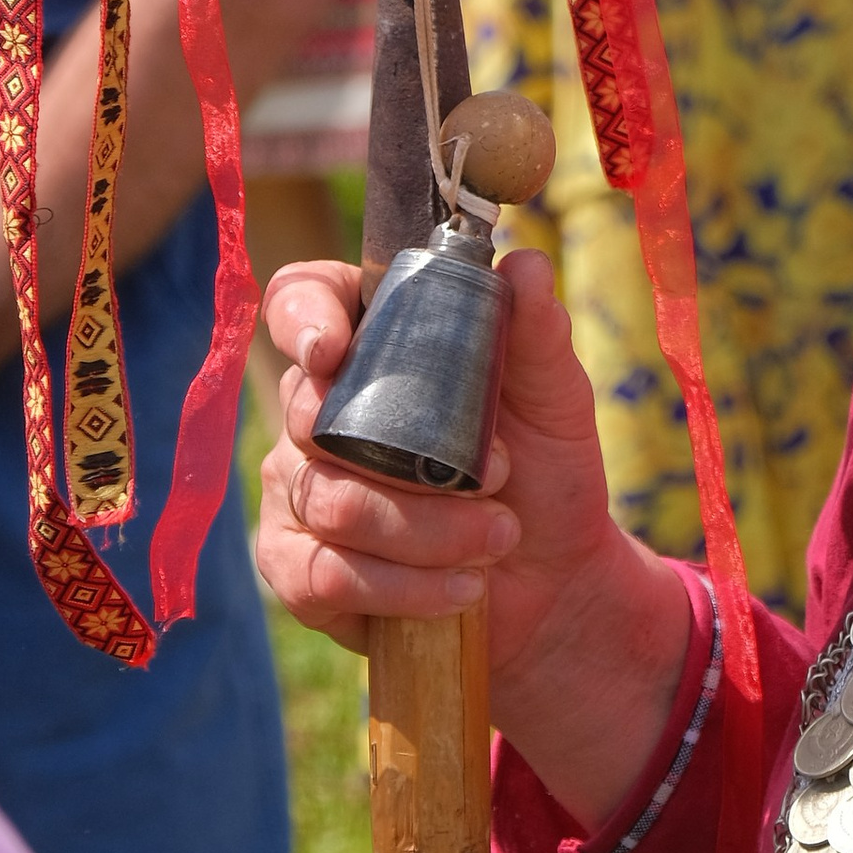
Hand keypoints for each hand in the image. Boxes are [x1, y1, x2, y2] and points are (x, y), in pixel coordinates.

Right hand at [257, 255, 682, 776]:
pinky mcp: (296, 570)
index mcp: (367, 350)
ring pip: (333, 502)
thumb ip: (535, 333)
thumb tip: (526, 263)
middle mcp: (314, 415)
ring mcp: (297, 491)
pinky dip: (408, 586)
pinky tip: (462, 588)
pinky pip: (328, 576)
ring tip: (498, 536)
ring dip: (431, 530)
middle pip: (310, 415)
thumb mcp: (555, 400)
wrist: (554, 579)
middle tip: (497, 472)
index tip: (334, 348)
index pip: (299, 303)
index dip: (303, 317)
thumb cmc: (544, 473)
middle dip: (414, 459)